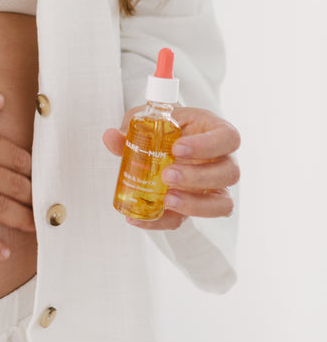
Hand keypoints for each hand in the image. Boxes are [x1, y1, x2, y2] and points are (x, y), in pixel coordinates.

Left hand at [103, 106, 239, 230]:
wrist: (164, 141)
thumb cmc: (165, 126)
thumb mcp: (148, 120)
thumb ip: (132, 128)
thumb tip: (112, 137)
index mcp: (216, 132)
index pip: (228, 138)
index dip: (208, 145)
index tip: (177, 148)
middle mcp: (222, 161)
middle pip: (229, 173)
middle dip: (198, 178)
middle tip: (167, 175)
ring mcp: (214, 187)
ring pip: (221, 204)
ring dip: (193, 204)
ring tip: (166, 199)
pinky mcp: (195, 207)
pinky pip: (186, 220)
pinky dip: (162, 221)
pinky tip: (139, 218)